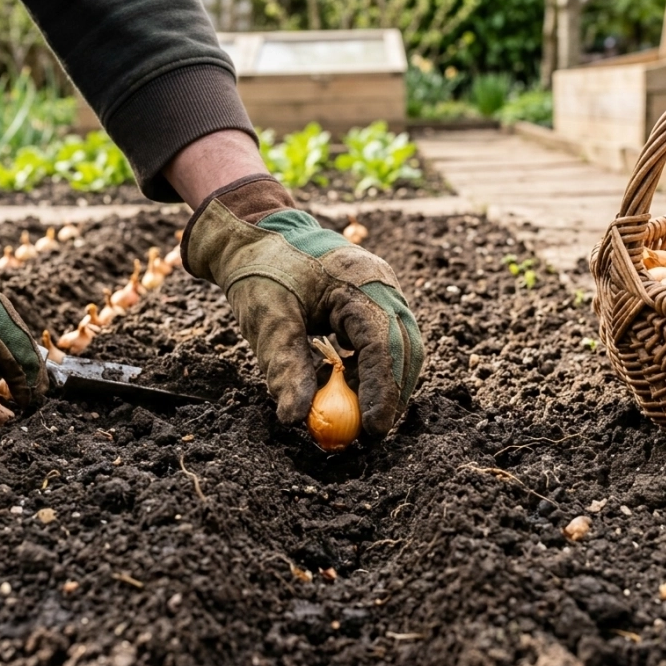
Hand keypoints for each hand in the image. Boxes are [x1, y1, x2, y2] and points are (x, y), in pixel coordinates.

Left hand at [182, 175, 422, 434]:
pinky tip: (353, 388)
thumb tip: (295, 418)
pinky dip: (376, 368)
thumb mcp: (267, 318)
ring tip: (362, 418)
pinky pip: (388, 339)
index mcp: (360, 281)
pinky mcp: (375, 299)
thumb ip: (284, 366)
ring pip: (402, 345)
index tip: (372, 430)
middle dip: (393, 394)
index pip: (385, 344)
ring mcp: (383, 290)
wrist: (259, 231)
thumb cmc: (261, 269)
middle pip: (406, 347)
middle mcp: (382, 284)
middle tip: (370, 435)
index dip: (383, 391)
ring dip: (387, 383)